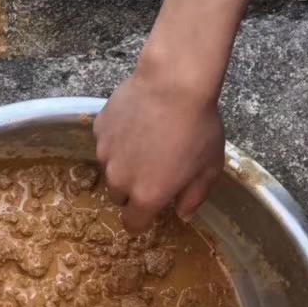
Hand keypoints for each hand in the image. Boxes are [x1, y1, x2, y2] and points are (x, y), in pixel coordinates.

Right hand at [94, 55, 224, 234]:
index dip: (141, 219)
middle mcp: (120, 179)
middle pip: (119, 196)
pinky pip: (106, 142)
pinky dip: (118, 138)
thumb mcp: (208, 167)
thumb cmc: (197, 127)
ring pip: (111, 167)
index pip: (133, 224)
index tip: (151, 208)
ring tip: (147, 139)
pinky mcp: (99, 129)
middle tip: (154, 168)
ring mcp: (105, 153)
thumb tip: (183, 214)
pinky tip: (138, 120)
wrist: (173, 82)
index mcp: (147, 195)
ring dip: (124, 162)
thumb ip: (194, 196)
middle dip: (132, 189)